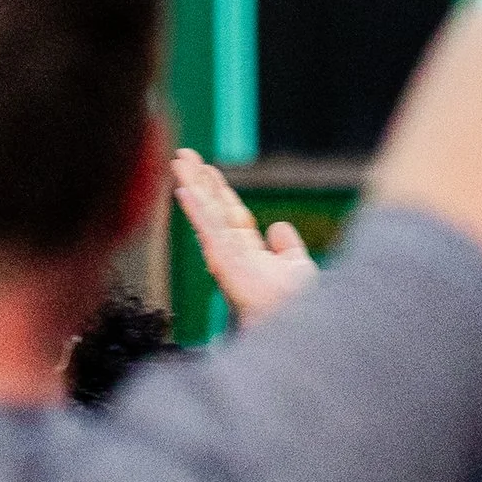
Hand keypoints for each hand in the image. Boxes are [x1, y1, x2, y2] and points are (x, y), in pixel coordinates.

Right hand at [169, 150, 318, 326]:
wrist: (302, 325)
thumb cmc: (299, 307)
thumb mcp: (298, 267)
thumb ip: (287, 246)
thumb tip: (277, 226)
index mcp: (249, 254)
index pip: (230, 215)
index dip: (219, 191)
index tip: (208, 169)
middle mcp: (233, 254)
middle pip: (213, 210)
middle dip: (199, 182)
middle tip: (184, 156)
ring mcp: (227, 258)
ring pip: (206, 215)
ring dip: (192, 186)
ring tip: (179, 161)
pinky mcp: (225, 263)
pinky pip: (208, 231)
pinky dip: (196, 210)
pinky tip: (184, 190)